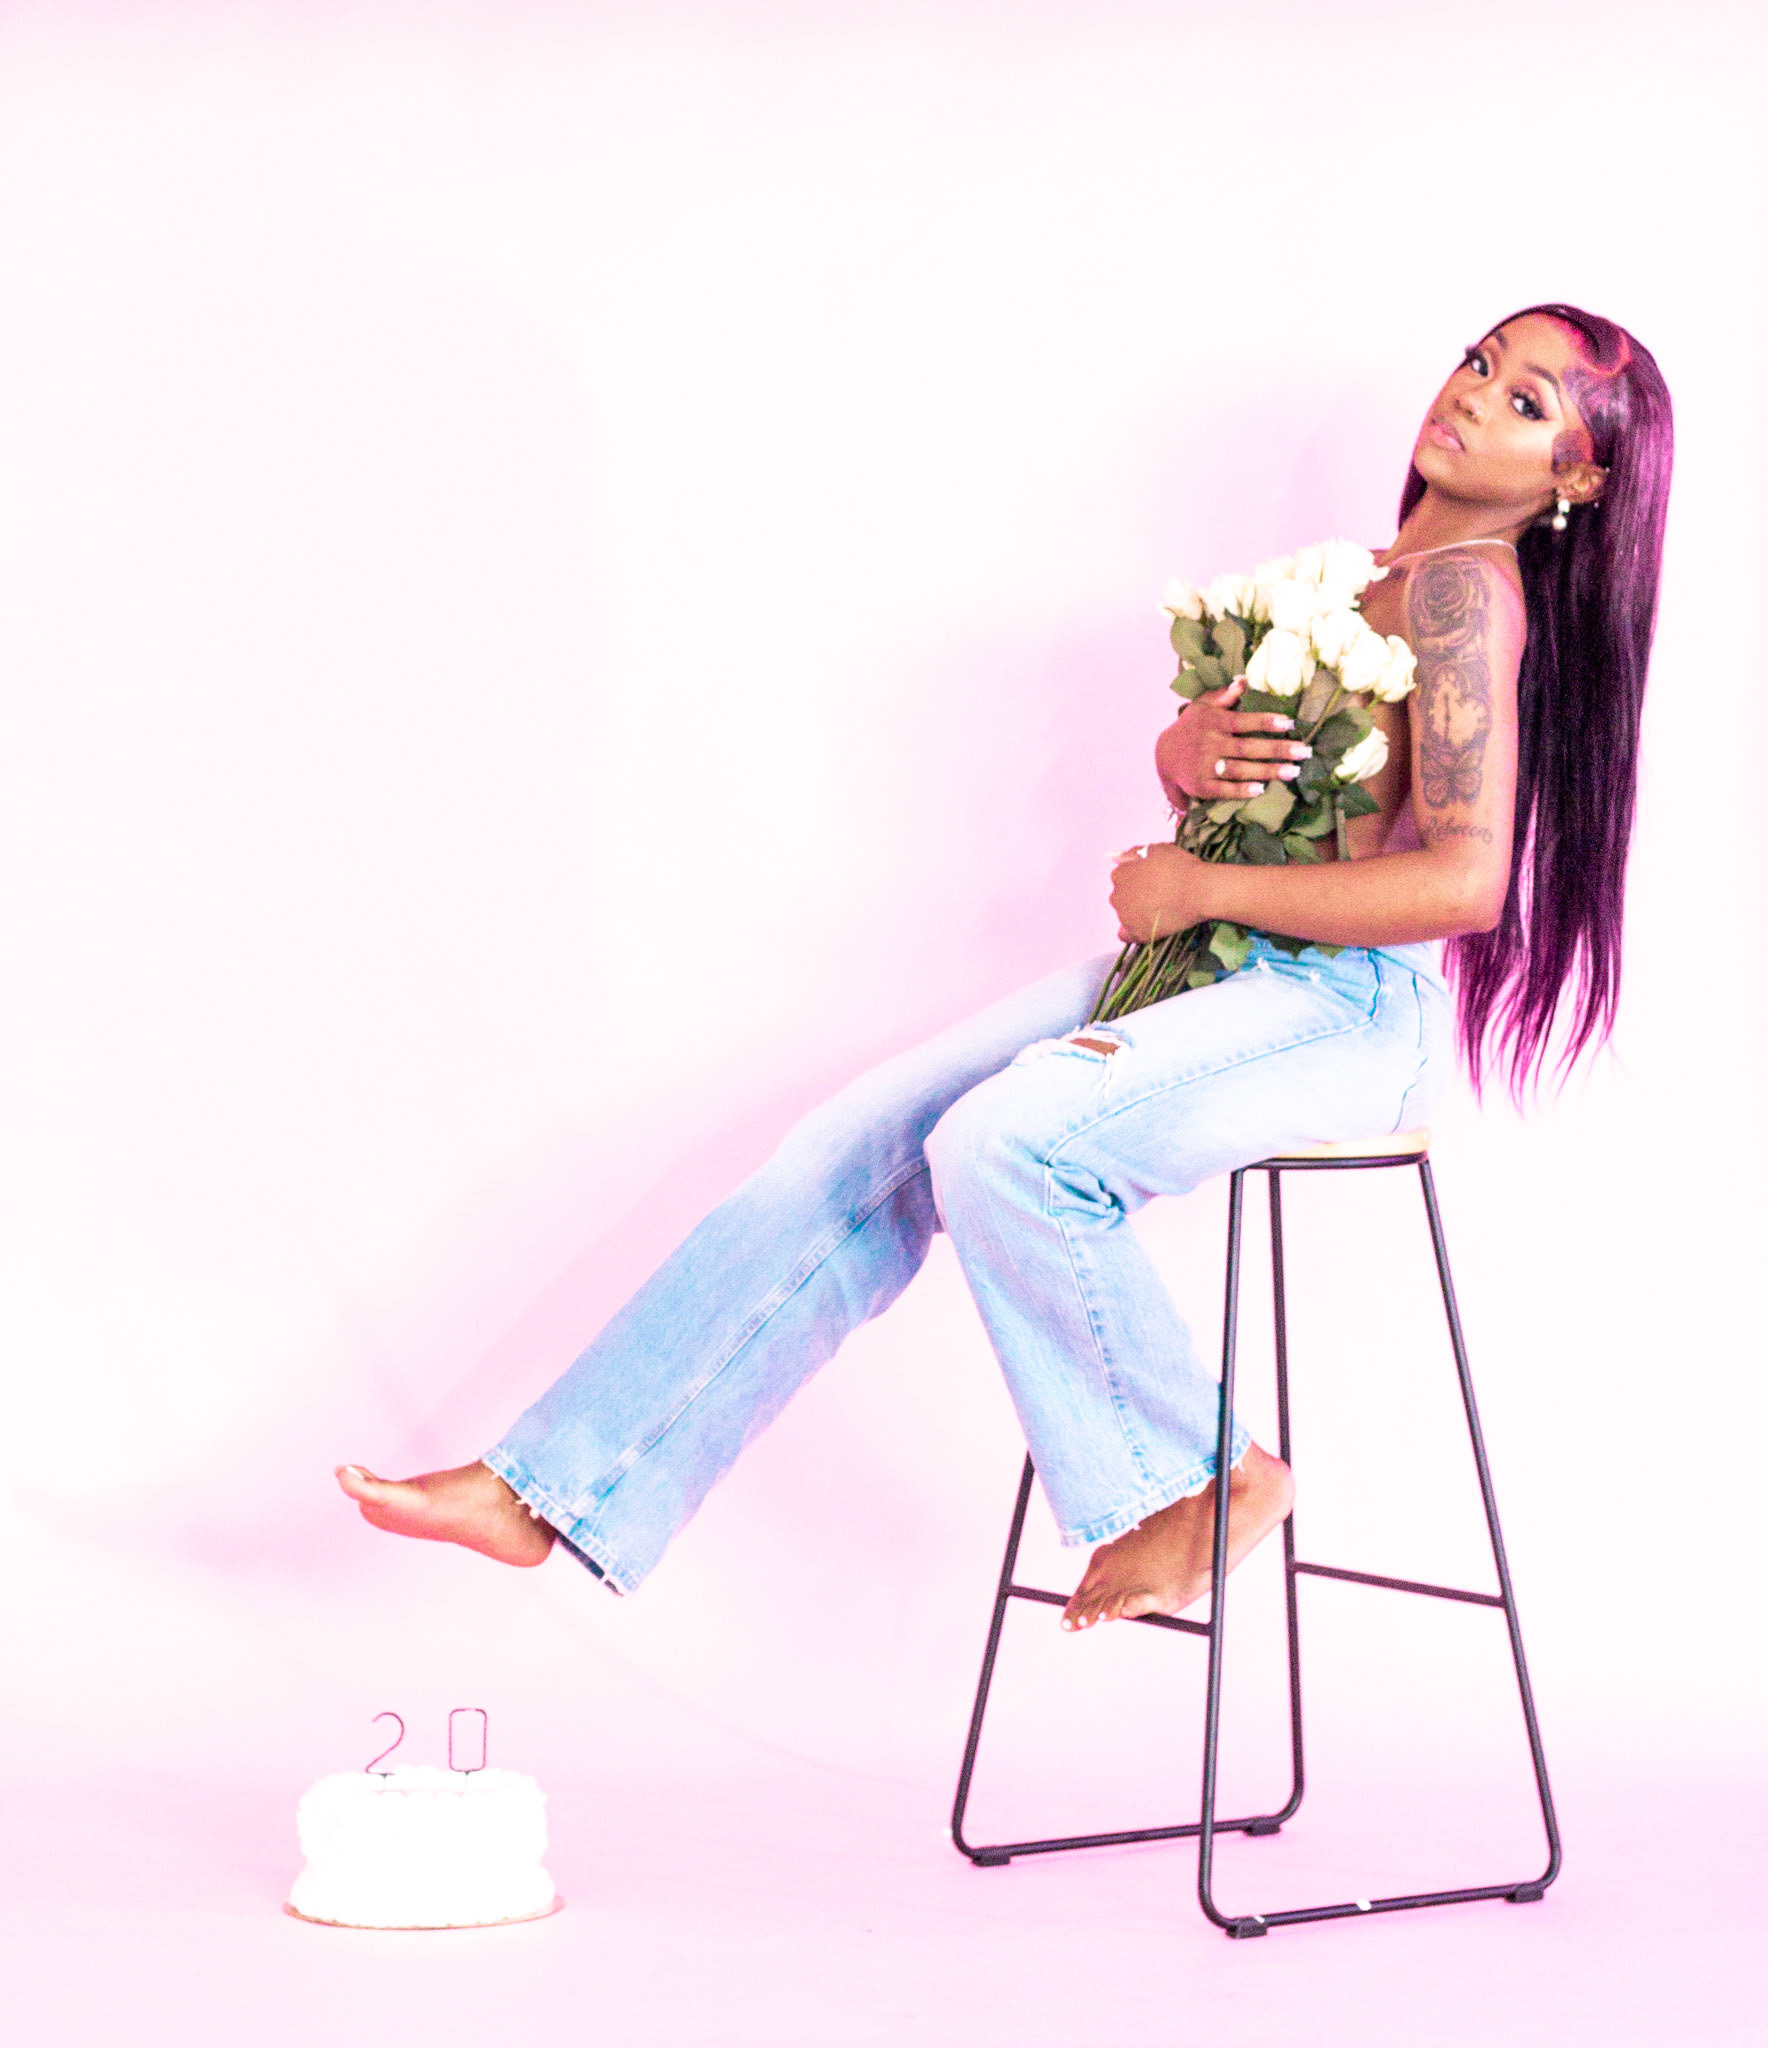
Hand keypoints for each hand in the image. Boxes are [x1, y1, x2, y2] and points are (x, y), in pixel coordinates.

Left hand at [1109, 841, 1215, 943]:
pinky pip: (1126, 935)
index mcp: (1119, 875)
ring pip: (1125, 915)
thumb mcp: (1156, 850)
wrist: (1199, 891)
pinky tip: (1147, 927)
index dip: (1138, 878)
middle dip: (1135, 895)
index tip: (1153, 880)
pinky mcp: (1137, 934)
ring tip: (1159, 910)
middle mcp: (1117, 897)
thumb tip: (1116, 859)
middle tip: (1158, 895)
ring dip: (1136, 912)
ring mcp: (1126, 917)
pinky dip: (1133, 932)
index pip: (1122, 877)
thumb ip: (1133, 854)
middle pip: (1122, 896)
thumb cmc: (1180, 867)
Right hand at [1155, 676, 1312, 804]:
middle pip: (1247, 747)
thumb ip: (1223, 696)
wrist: (1164, 755)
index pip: (1243, 721)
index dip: (1266, 722)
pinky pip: (1223, 789)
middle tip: (1304, 752)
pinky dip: (1241, 790)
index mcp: (1214, 722)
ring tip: (1293, 771)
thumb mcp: (1202, 706)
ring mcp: (1205, 766)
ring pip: (1239, 769)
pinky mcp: (1201, 786)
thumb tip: (1245, 681)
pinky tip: (1261, 789)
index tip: (1290, 724)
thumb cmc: (1191, 727)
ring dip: (1267, 771)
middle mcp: (1210, 743)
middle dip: (1277, 750)